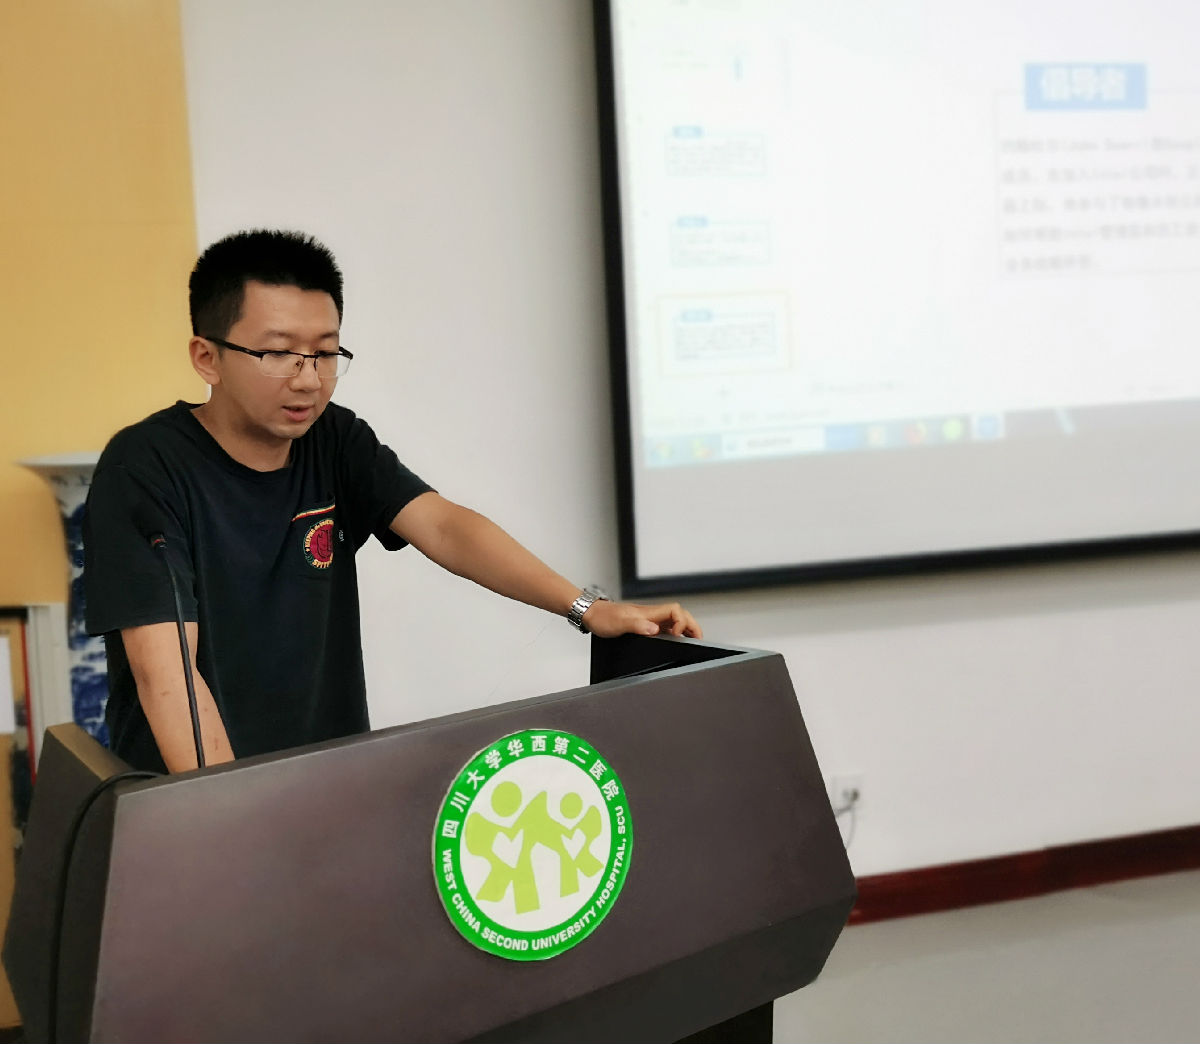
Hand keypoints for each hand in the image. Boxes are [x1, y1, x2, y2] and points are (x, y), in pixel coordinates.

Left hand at [581, 599, 702, 639]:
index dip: (682, 622)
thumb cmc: (603, 618)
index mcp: (649, 613)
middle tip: (699, 639)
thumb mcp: (619, 624)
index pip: (675, 611)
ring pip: (675, 621)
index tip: (678, 636)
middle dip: (692, 625)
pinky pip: (666, 628)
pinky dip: (675, 634)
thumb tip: (655, 630)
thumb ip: (637, 625)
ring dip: (686, 629)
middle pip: (680, 615)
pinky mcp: (645, 626)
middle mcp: (652, 615)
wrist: (592, 615)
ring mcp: (649, 620)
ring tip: (693, 641)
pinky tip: (675, 642)